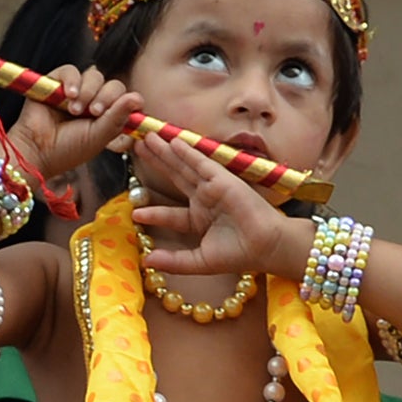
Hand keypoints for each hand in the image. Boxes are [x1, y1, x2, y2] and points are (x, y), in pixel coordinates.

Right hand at [7, 65, 141, 181]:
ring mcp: (76, 90)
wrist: (37, 151)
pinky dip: (73, 80)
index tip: (115, 114)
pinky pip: (71, 70)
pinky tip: (69, 95)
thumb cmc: (69, 149)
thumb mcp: (99, 136)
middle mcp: (93, 101)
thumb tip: (137, 98)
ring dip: (89, 91)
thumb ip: (117, 117)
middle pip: (113, 85)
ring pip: (94, 75)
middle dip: (107, 97)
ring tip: (75, 110)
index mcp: (107, 116)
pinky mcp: (56, 82)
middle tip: (94, 113)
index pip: (126, 99)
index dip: (125, 102)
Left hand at [131, 133, 289, 275]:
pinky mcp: (222, 179)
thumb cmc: (239, 254)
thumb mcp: (200, 262)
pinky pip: (200, 163)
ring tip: (147, 139)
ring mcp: (213, 188)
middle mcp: (204, 200)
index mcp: (199, 220)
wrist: (265, 246)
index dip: (154, 211)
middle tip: (137, 148)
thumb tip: (148, 263)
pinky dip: (187, 152)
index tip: (136, 213)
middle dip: (157, 163)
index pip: (171, 213)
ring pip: (184, 167)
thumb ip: (174, 262)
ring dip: (166, 152)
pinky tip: (172, 142)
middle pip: (175, 178)